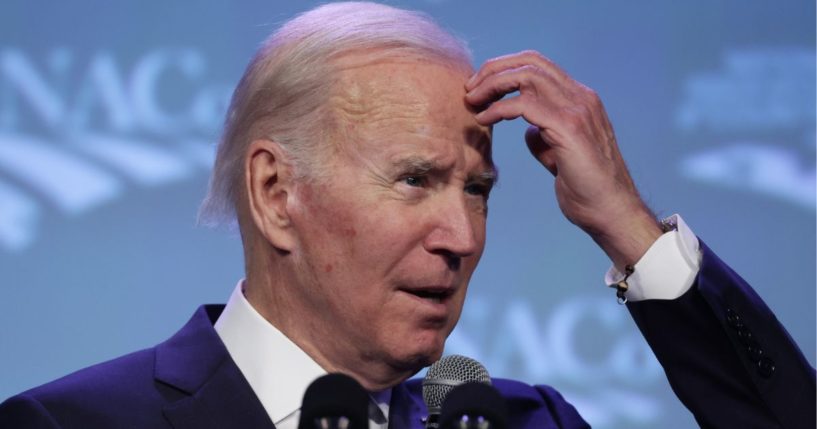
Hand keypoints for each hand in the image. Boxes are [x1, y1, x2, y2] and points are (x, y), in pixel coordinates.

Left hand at [464, 50, 661, 268]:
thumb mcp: (561, 156)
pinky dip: (499, 108)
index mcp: (580, 100)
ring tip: (472, 100)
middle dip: (494, 69)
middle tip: (470, 89)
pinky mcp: (569, 128)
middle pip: (531, 61)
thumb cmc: (587, 190)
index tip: (481, 88)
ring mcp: (578, 110)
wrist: (611, 212)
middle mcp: (581, 98)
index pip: (539, 66)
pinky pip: (525, 104)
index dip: (506, 69)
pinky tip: (484, 119)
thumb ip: (546, 138)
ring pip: (527, 75)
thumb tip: (529, 130)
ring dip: (493, 84)